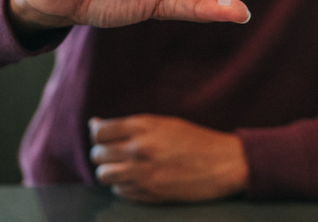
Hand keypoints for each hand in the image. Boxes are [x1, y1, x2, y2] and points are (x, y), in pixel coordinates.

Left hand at [89, 115, 248, 202]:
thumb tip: (94, 125)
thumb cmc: (195, 140)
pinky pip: (120, 192)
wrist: (223, 163)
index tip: (105, 138)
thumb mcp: (163, 123)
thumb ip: (128, 126)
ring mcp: (143, 173)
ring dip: (110, 172)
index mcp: (143, 126)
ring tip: (122, 169)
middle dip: (103, 155)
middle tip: (115, 155)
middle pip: (98, 155)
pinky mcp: (149, 194)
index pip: (99, 132)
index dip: (99, 136)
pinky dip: (124, 187)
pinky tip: (137, 180)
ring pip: (103, 176)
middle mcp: (139, 149)